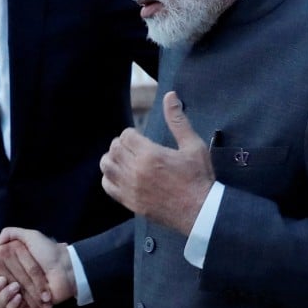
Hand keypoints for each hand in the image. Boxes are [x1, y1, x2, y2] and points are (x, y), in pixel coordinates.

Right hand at [0, 228, 75, 307]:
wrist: (65, 268)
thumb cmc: (48, 251)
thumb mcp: (30, 236)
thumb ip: (10, 234)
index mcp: (9, 268)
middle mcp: (11, 282)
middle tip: (2, 282)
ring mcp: (19, 295)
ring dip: (4, 298)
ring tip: (15, 290)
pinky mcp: (28, 305)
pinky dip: (14, 307)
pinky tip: (19, 298)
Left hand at [100, 91, 213, 234]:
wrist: (201, 211)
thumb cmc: (199, 177)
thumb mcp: (193, 145)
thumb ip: (178, 120)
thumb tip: (170, 96)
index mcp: (151, 154)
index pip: (125, 136)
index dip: (131, 134)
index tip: (139, 138)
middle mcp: (137, 171)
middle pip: (114, 149)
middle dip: (121, 144)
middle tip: (132, 147)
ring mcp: (131, 188)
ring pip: (107, 166)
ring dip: (112, 159)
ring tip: (124, 159)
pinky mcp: (130, 202)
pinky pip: (108, 186)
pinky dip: (109, 178)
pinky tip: (121, 175)